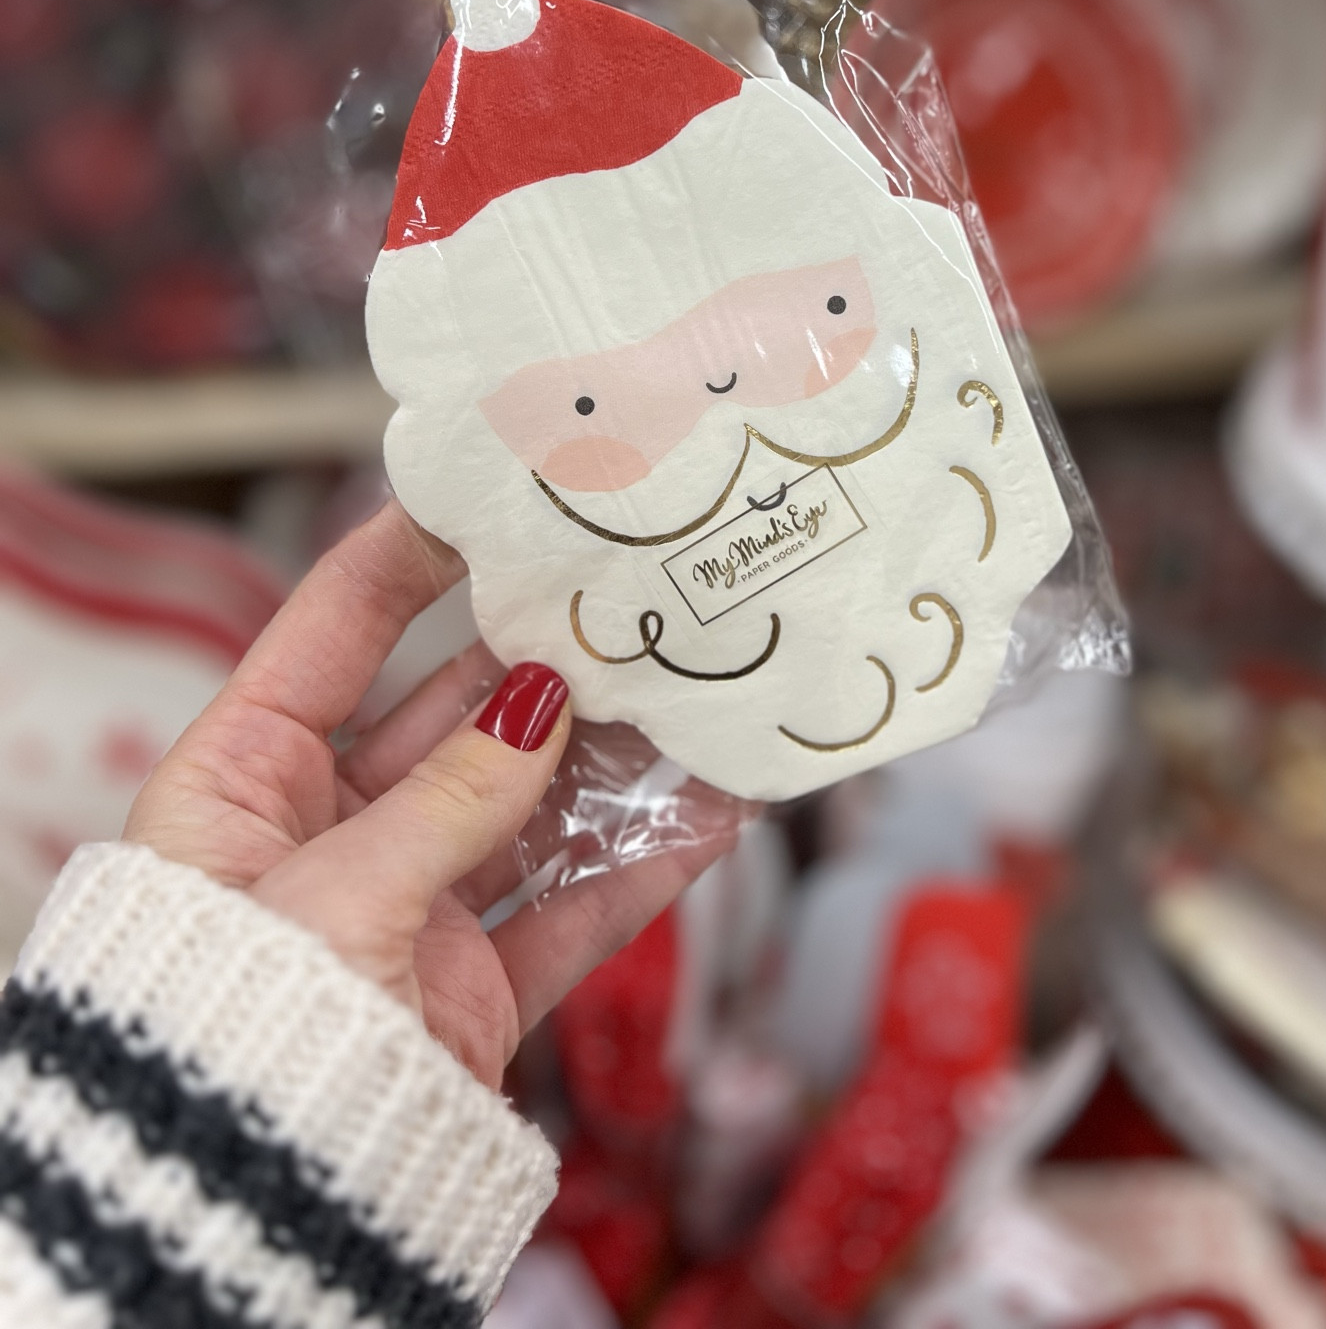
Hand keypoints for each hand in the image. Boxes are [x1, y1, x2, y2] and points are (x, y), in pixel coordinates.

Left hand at [125, 501, 736, 1087]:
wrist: (257, 1207)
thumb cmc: (239, 1030)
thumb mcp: (336, 892)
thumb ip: (451, 797)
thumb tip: (543, 699)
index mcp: (242, 781)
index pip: (332, 631)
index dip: (406, 557)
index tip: (490, 492)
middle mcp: (326, 831)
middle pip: (449, 713)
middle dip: (540, 657)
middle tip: (623, 589)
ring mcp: (405, 906)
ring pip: (525, 805)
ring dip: (609, 756)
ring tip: (693, 685)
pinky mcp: (469, 986)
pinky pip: (565, 906)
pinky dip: (637, 863)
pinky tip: (711, 810)